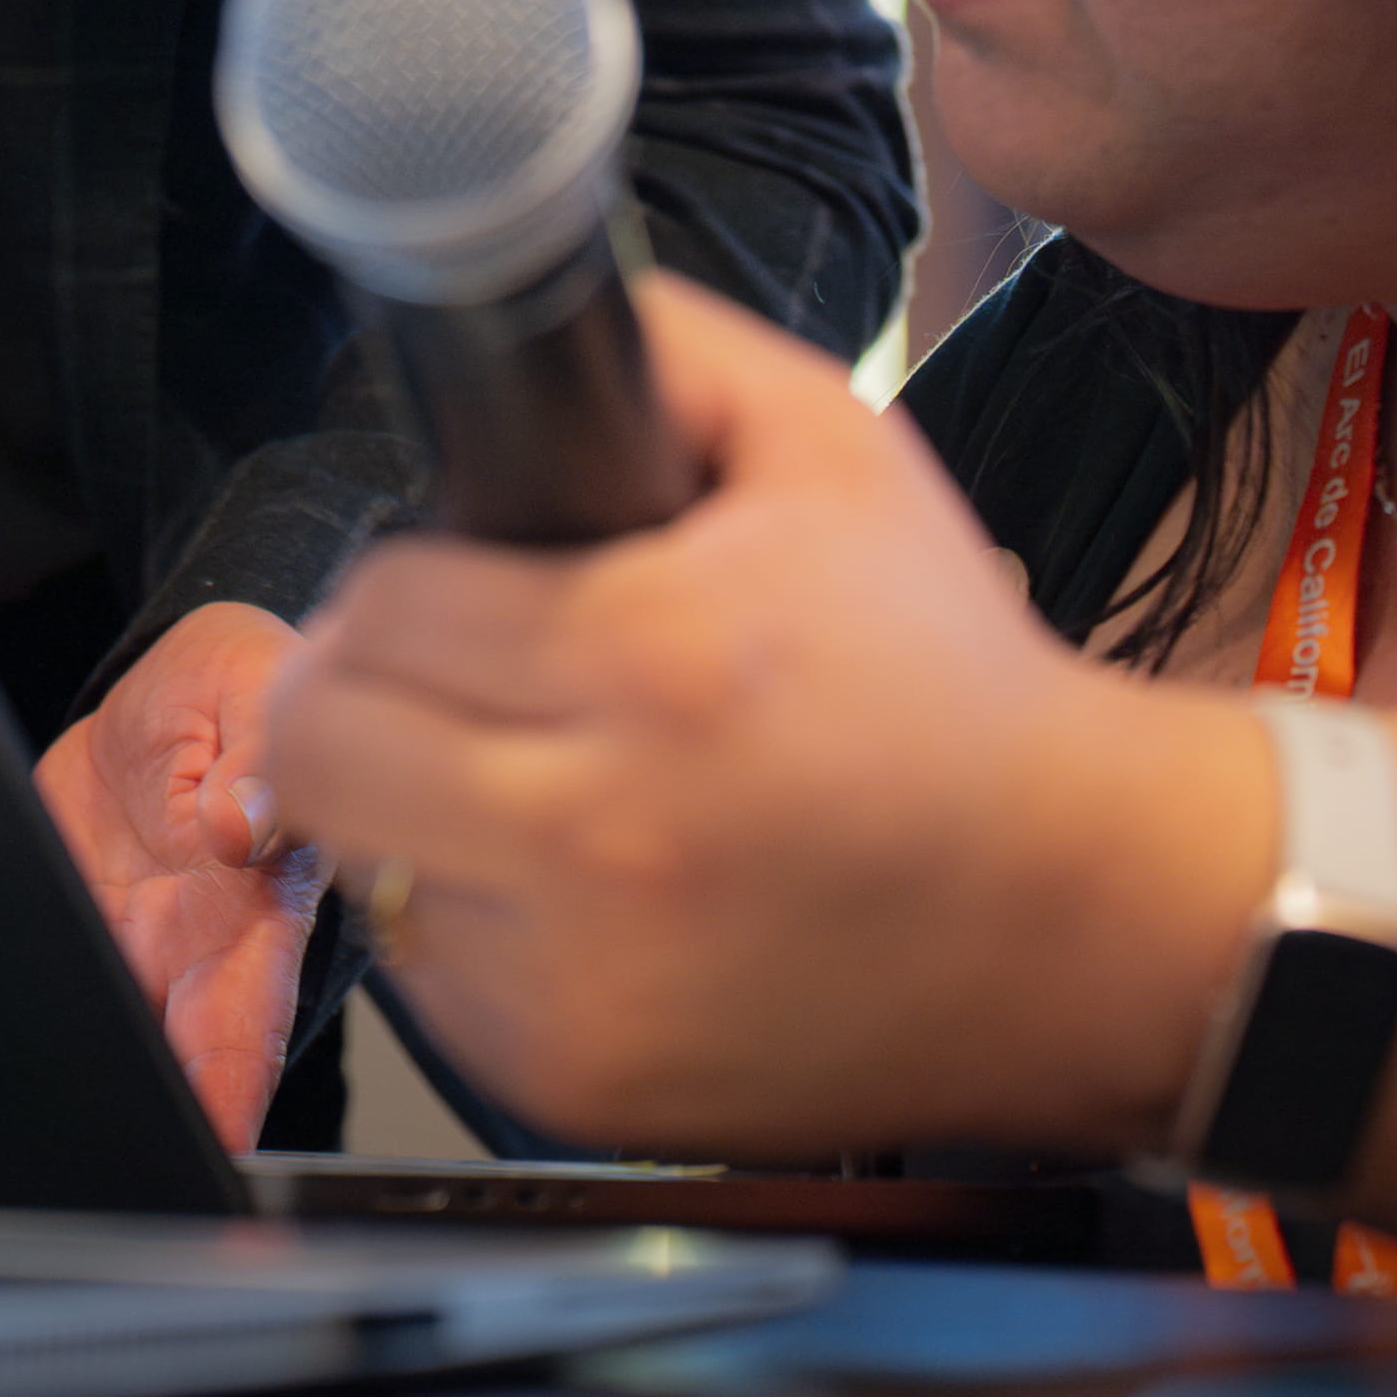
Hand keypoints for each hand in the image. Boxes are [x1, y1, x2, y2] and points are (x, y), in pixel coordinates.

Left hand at [34, 599, 323, 1141]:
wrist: (176, 686)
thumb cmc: (242, 688)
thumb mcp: (260, 692)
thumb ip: (256, 760)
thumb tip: (242, 824)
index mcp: (255, 907)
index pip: (245, 1026)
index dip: (226, 1098)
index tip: (203, 1148)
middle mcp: (193, 952)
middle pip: (169, 1072)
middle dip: (143, 1126)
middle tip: (94, 1171)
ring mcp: (128, 952)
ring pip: (104, 1041)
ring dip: (77, 1086)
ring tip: (20, 1138)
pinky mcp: (68, 932)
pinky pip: (39, 988)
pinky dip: (15, 1024)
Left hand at [262, 277, 1267, 1165]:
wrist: (1072, 910)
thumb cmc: (950, 682)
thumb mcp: (836, 452)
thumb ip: (672, 353)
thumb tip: (524, 313)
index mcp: (658, 657)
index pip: (382, 608)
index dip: (408, 576)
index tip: (458, 584)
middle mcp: (604, 831)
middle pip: (324, 742)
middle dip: (362, 687)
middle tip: (438, 674)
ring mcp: (583, 979)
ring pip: (361, 863)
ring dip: (411, 808)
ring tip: (517, 776)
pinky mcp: (578, 1083)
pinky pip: (431, 979)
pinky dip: (473, 920)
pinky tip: (573, 883)